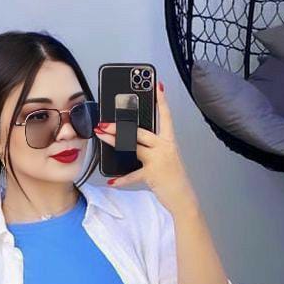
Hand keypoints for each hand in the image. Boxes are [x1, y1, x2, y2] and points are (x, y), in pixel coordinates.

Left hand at [93, 80, 195, 212]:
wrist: (182, 198)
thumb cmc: (173, 178)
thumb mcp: (165, 158)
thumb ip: (150, 149)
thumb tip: (130, 142)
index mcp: (169, 141)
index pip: (165, 117)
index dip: (162, 101)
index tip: (157, 86)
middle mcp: (164, 147)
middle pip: (140, 131)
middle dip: (120, 125)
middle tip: (104, 122)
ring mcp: (158, 159)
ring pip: (133, 146)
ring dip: (114, 141)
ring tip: (101, 136)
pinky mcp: (152, 174)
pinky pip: (132, 175)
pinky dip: (121, 180)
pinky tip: (111, 180)